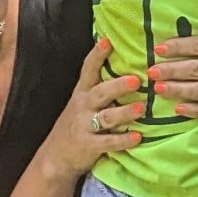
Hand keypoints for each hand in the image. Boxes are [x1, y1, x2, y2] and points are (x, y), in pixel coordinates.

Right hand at [39, 40, 144, 179]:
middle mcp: (83, 106)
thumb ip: (101, 87)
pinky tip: (138, 137)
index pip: (88, 70)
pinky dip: (123, 140)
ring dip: (124, 112)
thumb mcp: (83, 101)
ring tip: (141, 108)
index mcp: (83, 92)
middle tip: (136, 80)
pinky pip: (108, 142)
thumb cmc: (78, 123)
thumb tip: (127, 65)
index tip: (108, 41)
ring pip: (106, 117)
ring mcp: (85, 126)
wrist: (56, 155)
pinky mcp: (89, 146)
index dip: (97, 55)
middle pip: (101, 92)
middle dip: (118, 86)